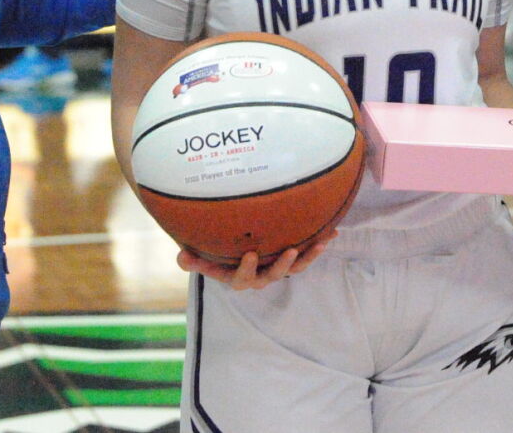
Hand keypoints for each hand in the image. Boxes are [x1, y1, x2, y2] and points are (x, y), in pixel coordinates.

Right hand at [177, 239, 330, 288]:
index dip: (245, 269)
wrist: (234, 257)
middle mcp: (258, 277)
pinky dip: (318, 247)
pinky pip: (306, 257)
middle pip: (272, 276)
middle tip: (291, 251)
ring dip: (308, 257)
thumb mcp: (204, 259)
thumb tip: (181, 257)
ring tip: (320, 244)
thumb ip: (193, 260)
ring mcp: (275, 270)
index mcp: (237, 277)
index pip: (239, 278)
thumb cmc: (217, 257)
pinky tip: (331, 234)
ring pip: (294, 268)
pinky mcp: (289, 261)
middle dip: (283, 265)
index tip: (250, 254)